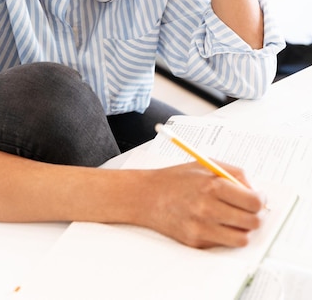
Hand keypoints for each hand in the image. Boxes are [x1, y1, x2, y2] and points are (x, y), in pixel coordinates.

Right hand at [141, 161, 264, 247]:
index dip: (261, 201)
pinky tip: (216, 222)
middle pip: (251, 222)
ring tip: (234, 218)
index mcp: (211, 185)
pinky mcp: (195, 242)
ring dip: (242, 229)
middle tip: (250, 210)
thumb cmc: (176, 179)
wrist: (147, 196)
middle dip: (256, 216)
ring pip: (241, 238)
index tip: (260, 199)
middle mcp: (207, 208)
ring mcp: (201, 228)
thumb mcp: (206, 165)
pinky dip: (225, 235)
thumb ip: (233, 173)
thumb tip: (254, 189)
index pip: (253, 202)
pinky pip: (223, 244)